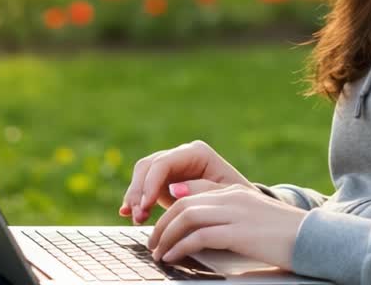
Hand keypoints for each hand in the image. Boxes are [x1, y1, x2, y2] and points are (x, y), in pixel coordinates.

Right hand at [119, 140, 252, 223]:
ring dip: (135, 197)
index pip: (164, 163)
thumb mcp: (226, 196)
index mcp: (196, 153)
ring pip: (142, 176)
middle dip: (139, 191)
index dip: (150, 183)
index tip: (145, 206)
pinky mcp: (165, 182)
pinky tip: (126, 213)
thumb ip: (201, 190)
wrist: (244, 208)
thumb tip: (174, 189)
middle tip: (137, 215)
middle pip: (148, 166)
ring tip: (134, 218)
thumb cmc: (239, 200)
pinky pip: (144, 187)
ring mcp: (172, 168)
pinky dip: (136, 200)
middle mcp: (181, 155)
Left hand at [146, 182, 306, 269]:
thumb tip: (198, 226)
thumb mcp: (254, 217)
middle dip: (162, 224)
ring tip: (158, 253)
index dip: (170, 209)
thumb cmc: (286, 234)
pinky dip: (180, 247)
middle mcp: (232, 196)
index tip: (161, 226)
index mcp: (235, 190)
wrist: (314, 238)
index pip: (192, 193)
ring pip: (186, 217)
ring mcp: (235, 212)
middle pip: (183, 204)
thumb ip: (228, 214)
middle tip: (153, 243)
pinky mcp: (238, 232)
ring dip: (166, 236)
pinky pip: (198, 236)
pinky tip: (173, 257)